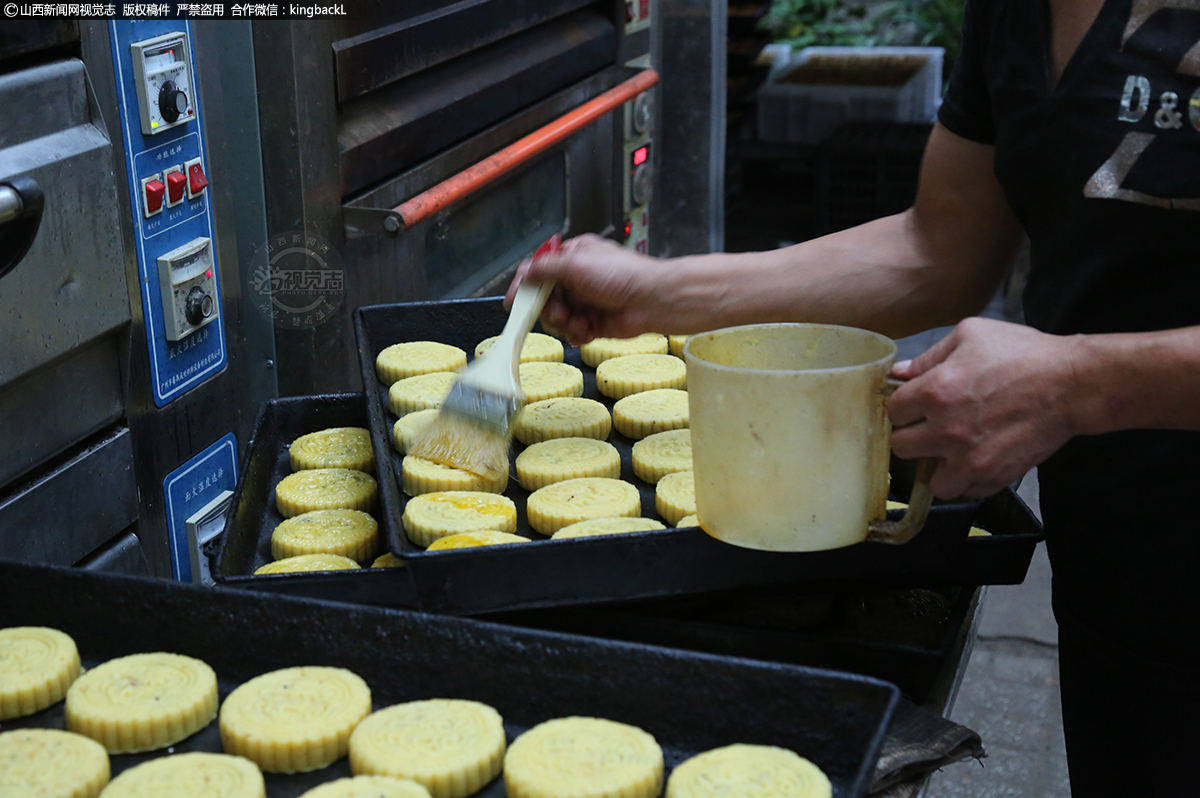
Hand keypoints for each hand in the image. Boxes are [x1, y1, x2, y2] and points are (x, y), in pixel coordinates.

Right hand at [505, 234, 666, 343]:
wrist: (653, 300)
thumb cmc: (624, 275)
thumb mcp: (577, 263)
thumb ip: (545, 269)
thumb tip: (524, 273)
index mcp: (572, 256)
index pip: (537, 270)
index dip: (523, 287)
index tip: (513, 302)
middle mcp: (576, 278)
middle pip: (543, 298)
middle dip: (548, 309)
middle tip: (559, 312)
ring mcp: (584, 301)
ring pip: (556, 318)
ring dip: (564, 323)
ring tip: (579, 320)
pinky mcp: (593, 322)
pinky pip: (572, 332)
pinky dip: (577, 333)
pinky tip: (588, 330)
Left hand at [888, 317, 1082, 498]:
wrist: (1071, 384)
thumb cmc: (1023, 354)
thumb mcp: (971, 335)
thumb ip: (929, 356)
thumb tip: (900, 372)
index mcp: (934, 391)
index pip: (892, 411)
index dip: (903, 407)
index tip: (914, 406)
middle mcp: (946, 429)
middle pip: (901, 447)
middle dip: (913, 435)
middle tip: (930, 428)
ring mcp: (969, 458)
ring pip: (930, 480)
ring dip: (937, 467)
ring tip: (952, 451)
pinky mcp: (994, 476)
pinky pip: (965, 491)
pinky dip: (968, 480)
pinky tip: (976, 459)